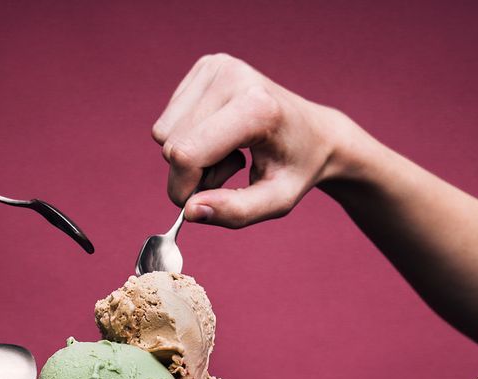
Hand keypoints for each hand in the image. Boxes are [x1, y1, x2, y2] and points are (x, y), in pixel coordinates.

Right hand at [152, 53, 352, 227]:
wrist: (314, 132)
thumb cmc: (296, 170)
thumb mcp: (276, 202)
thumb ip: (235, 212)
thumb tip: (189, 211)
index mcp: (255, 107)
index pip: (186, 154)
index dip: (185, 189)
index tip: (209, 200)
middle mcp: (231, 76)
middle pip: (171, 147)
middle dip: (191, 174)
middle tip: (233, 170)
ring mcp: (216, 65)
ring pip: (163, 134)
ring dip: (190, 156)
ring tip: (230, 151)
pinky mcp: (205, 66)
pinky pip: (168, 120)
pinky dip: (189, 137)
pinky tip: (222, 135)